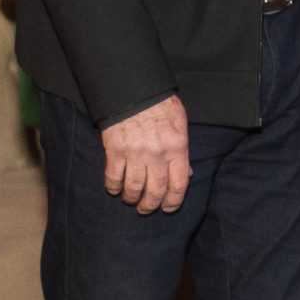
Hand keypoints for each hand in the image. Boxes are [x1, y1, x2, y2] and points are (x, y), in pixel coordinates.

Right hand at [100, 95, 190, 214]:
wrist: (134, 90)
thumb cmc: (161, 106)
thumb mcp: (180, 125)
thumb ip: (182, 151)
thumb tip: (186, 173)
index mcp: (177, 147)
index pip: (179, 183)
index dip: (174, 201)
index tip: (168, 208)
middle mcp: (157, 153)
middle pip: (155, 190)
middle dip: (151, 205)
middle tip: (147, 209)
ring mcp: (135, 153)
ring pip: (133, 188)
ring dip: (132, 199)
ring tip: (132, 200)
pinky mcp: (115, 150)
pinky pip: (113, 177)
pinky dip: (114, 187)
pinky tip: (115, 189)